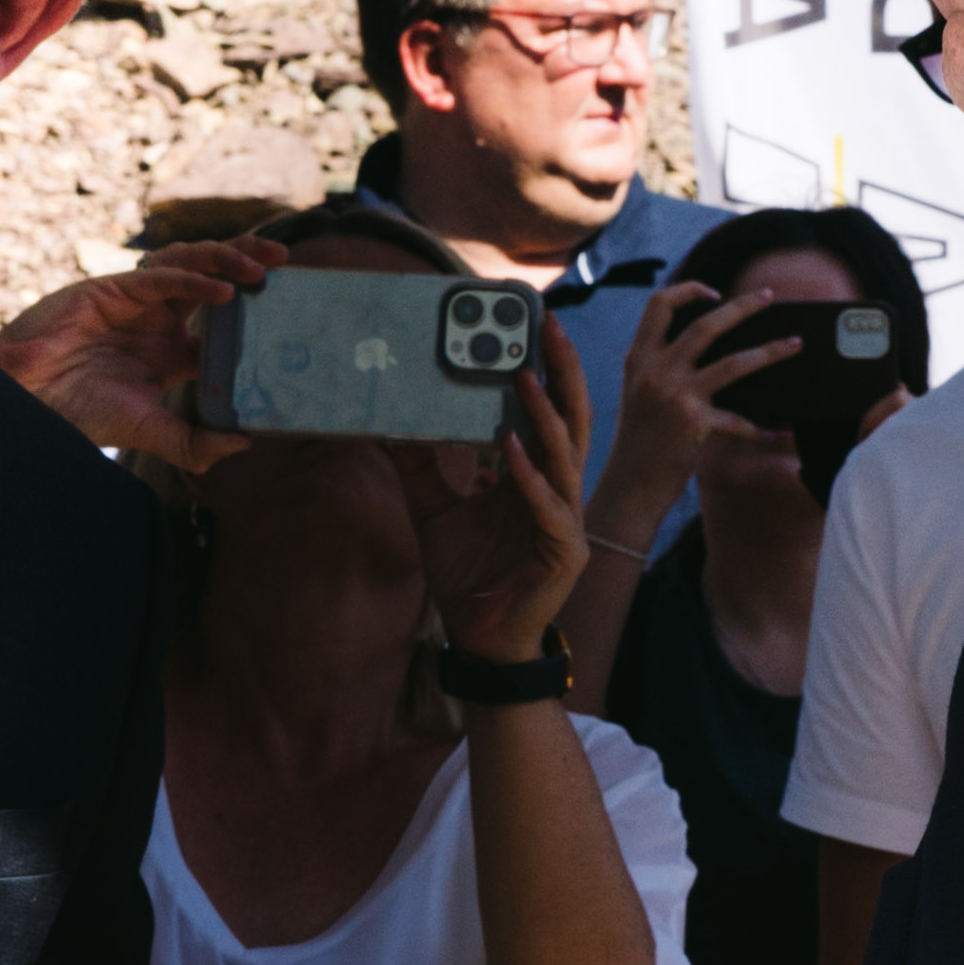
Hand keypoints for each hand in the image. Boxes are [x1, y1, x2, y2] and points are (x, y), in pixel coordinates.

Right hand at [0, 238, 283, 465]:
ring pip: (190, 264)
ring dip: (228, 258)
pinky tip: (225, 291)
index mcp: (168, 349)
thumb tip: (245, 442)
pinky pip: (161, 277)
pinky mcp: (112, 289)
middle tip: (287, 265)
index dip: (254, 313)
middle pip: (213, 278)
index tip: (290, 313)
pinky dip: (194, 280)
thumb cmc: (79, 414)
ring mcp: (135, 301)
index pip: (222, 322)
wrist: (28, 403)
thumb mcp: (149, 432)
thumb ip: (194, 441)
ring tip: (263, 267)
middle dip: (249, 265)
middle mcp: (156, 319)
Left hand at [397, 310, 594, 664]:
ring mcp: (566, 520)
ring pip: (565, 455)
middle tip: (547, 324)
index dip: (546, 369)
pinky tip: (509, 450)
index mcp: (535, 477)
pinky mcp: (563, 552)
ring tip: (524, 376)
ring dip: (545, 415)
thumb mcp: (434, 512)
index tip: (533, 324)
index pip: (548, 413)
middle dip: (562, 370)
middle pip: (570, 419)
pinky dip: (529, 476)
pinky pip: (548, 507)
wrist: (480, 640)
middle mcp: (558, 490)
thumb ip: (421, 470)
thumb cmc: (468, 576)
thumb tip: (392, 429)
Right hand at [603, 278, 807, 524]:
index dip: (689, 290)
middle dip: (743, 306)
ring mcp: (674, 395)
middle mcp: (655, 370)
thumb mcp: (640, 395)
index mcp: (639, 359)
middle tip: (769, 296)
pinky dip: (761, 427)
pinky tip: (779, 432)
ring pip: (733, 362)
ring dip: (770, 352)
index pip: (659, 304)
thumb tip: (715, 350)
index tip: (715, 292)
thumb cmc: (640, 443)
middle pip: (706, 324)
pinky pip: (739, 420)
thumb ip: (663, 368)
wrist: (628, 488)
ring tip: (794, 345)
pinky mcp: (693, 423)